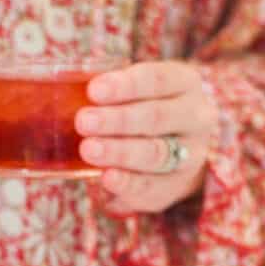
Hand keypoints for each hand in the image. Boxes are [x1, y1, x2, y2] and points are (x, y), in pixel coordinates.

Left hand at [75, 61, 217, 214]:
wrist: (179, 151)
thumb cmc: (147, 110)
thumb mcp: (140, 92)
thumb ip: (112, 92)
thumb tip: (69, 89)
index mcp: (185, 83)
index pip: (157, 79)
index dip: (125, 85)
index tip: (93, 90)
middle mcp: (196, 118)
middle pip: (156, 117)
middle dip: (117, 120)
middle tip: (83, 121)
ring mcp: (190, 154)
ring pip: (155, 153)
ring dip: (119, 151)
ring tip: (88, 149)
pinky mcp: (176, 186)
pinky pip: (151, 185)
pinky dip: (127, 182)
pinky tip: (106, 178)